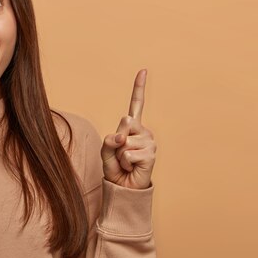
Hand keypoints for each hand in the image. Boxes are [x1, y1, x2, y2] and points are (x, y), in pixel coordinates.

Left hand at [100, 69, 155, 188]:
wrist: (124, 187)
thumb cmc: (115, 166)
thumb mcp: (106, 149)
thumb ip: (110, 139)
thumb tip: (122, 137)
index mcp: (132, 126)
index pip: (136, 103)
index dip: (139, 87)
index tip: (143, 70)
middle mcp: (144, 131)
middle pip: (125, 121)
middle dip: (117, 138)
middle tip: (121, 152)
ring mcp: (149, 142)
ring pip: (125, 141)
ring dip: (120, 155)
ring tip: (127, 162)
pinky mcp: (151, 154)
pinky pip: (128, 154)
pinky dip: (125, 163)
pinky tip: (132, 167)